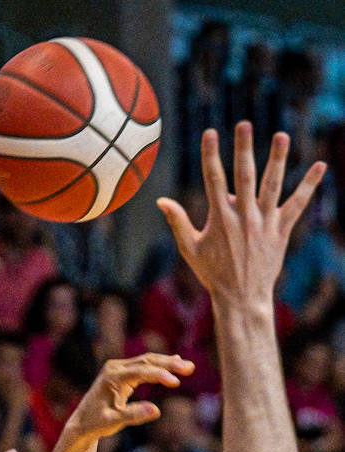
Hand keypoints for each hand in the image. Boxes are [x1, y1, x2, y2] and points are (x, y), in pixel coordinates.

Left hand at [62, 354, 194, 442]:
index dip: (159, 375)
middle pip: (146, 361)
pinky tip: (175, 362)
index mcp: (112, 378)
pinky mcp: (122, 372)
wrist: (81, 422)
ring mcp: (118, 368)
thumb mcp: (113, 422)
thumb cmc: (96, 423)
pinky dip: (159, 366)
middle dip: (169, 364)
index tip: (176, 382)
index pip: (140, 372)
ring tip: (188, 367)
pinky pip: (143, 365)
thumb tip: (156, 410)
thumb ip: (133, 415)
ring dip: (167, 363)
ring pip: (147, 361)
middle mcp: (115, 368)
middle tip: (190, 368)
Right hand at [157, 122, 325, 306]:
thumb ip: (178, 222)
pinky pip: (297, 204)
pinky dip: (309, 185)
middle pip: (244, 176)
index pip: (213, 180)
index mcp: (220, 219)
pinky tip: (320, 165)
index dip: (210, 155)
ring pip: (272, 186)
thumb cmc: (213, 274)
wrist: (241, 298)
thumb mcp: (190, 249)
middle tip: (243, 124)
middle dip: (243, 149)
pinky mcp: (281, 231)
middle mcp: (243, 217)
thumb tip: (161, 201)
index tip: (209, 133)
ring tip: (281, 135)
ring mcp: (264, 223)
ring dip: (277, 159)